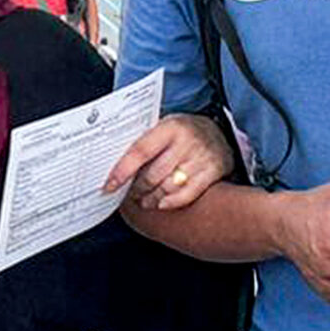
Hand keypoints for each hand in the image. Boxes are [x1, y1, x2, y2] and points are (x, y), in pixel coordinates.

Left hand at [106, 113, 230, 210]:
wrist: (219, 133)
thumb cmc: (184, 132)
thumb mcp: (165, 127)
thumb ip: (146, 142)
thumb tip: (115, 165)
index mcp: (171, 127)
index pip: (140, 151)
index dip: (122, 171)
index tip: (109, 185)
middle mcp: (187, 141)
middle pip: (153, 175)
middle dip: (137, 189)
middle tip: (129, 193)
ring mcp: (202, 158)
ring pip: (168, 188)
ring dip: (151, 198)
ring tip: (144, 200)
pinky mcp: (213, 172)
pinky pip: (187, 195)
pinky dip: (171, 203)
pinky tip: (161, 204)